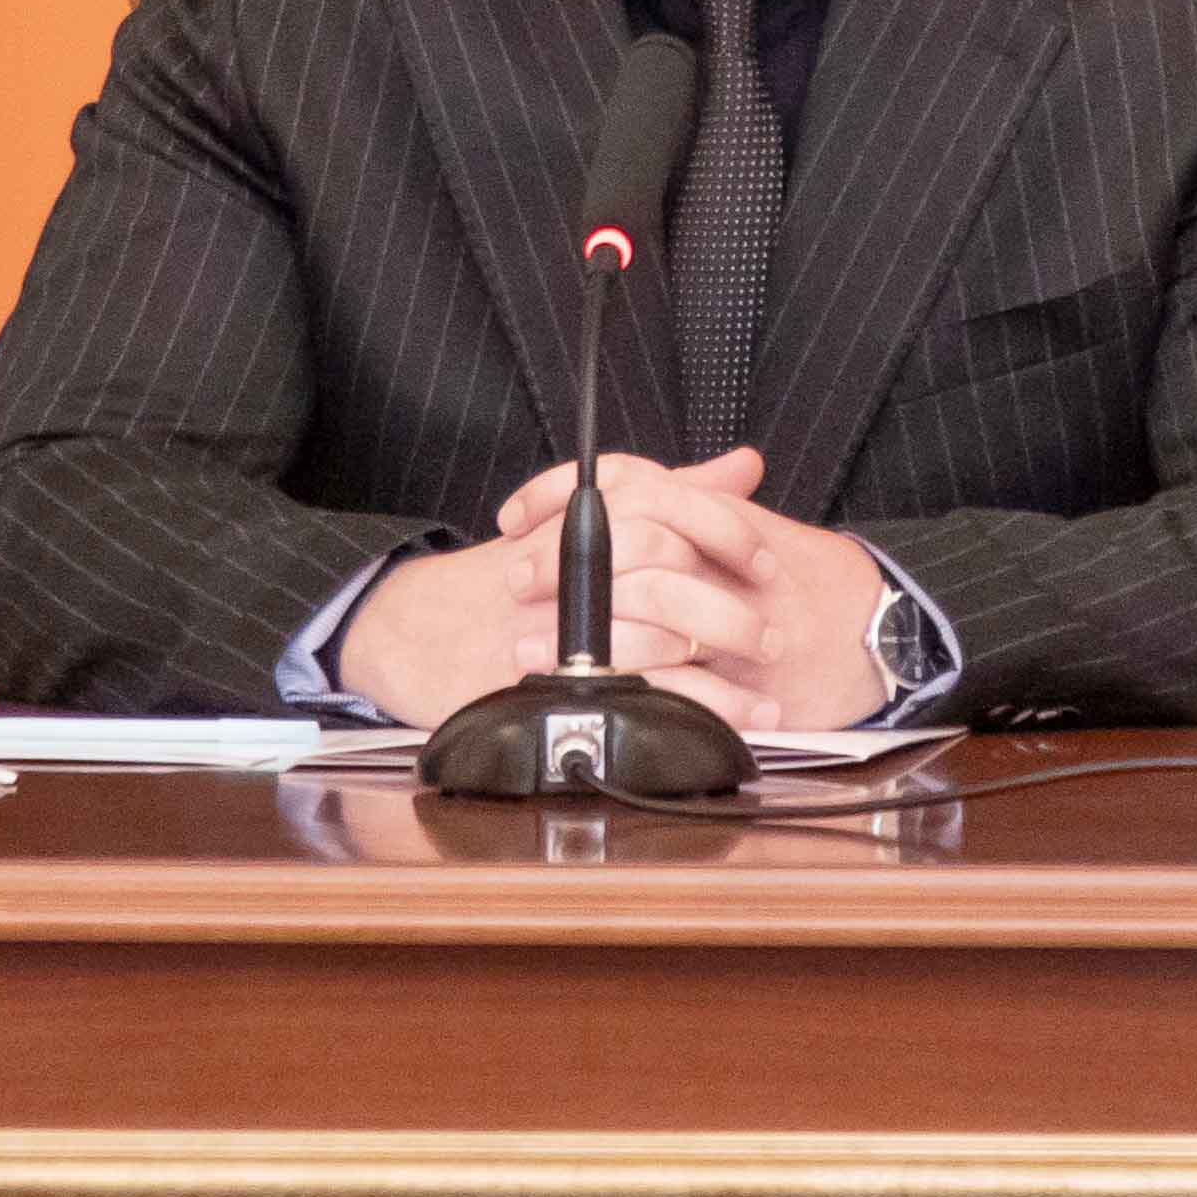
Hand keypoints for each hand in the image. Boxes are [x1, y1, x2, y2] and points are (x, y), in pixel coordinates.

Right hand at [324, 452, 860, 725]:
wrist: (422, 627)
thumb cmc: (518, 576)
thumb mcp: (587, 522)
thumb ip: (670, 494)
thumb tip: (742, 466)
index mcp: (588, 519)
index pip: (669, 510)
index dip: (728, 535)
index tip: (766, 565)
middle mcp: (573, 567)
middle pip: (668, 577)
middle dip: (731, 614)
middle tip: (775, 636)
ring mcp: (562, 627)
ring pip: (659, 645)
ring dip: (726, 678)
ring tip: (768, 696)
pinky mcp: (553, 682)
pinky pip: (640, 701)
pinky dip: (695, 717)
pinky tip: (732, 730)